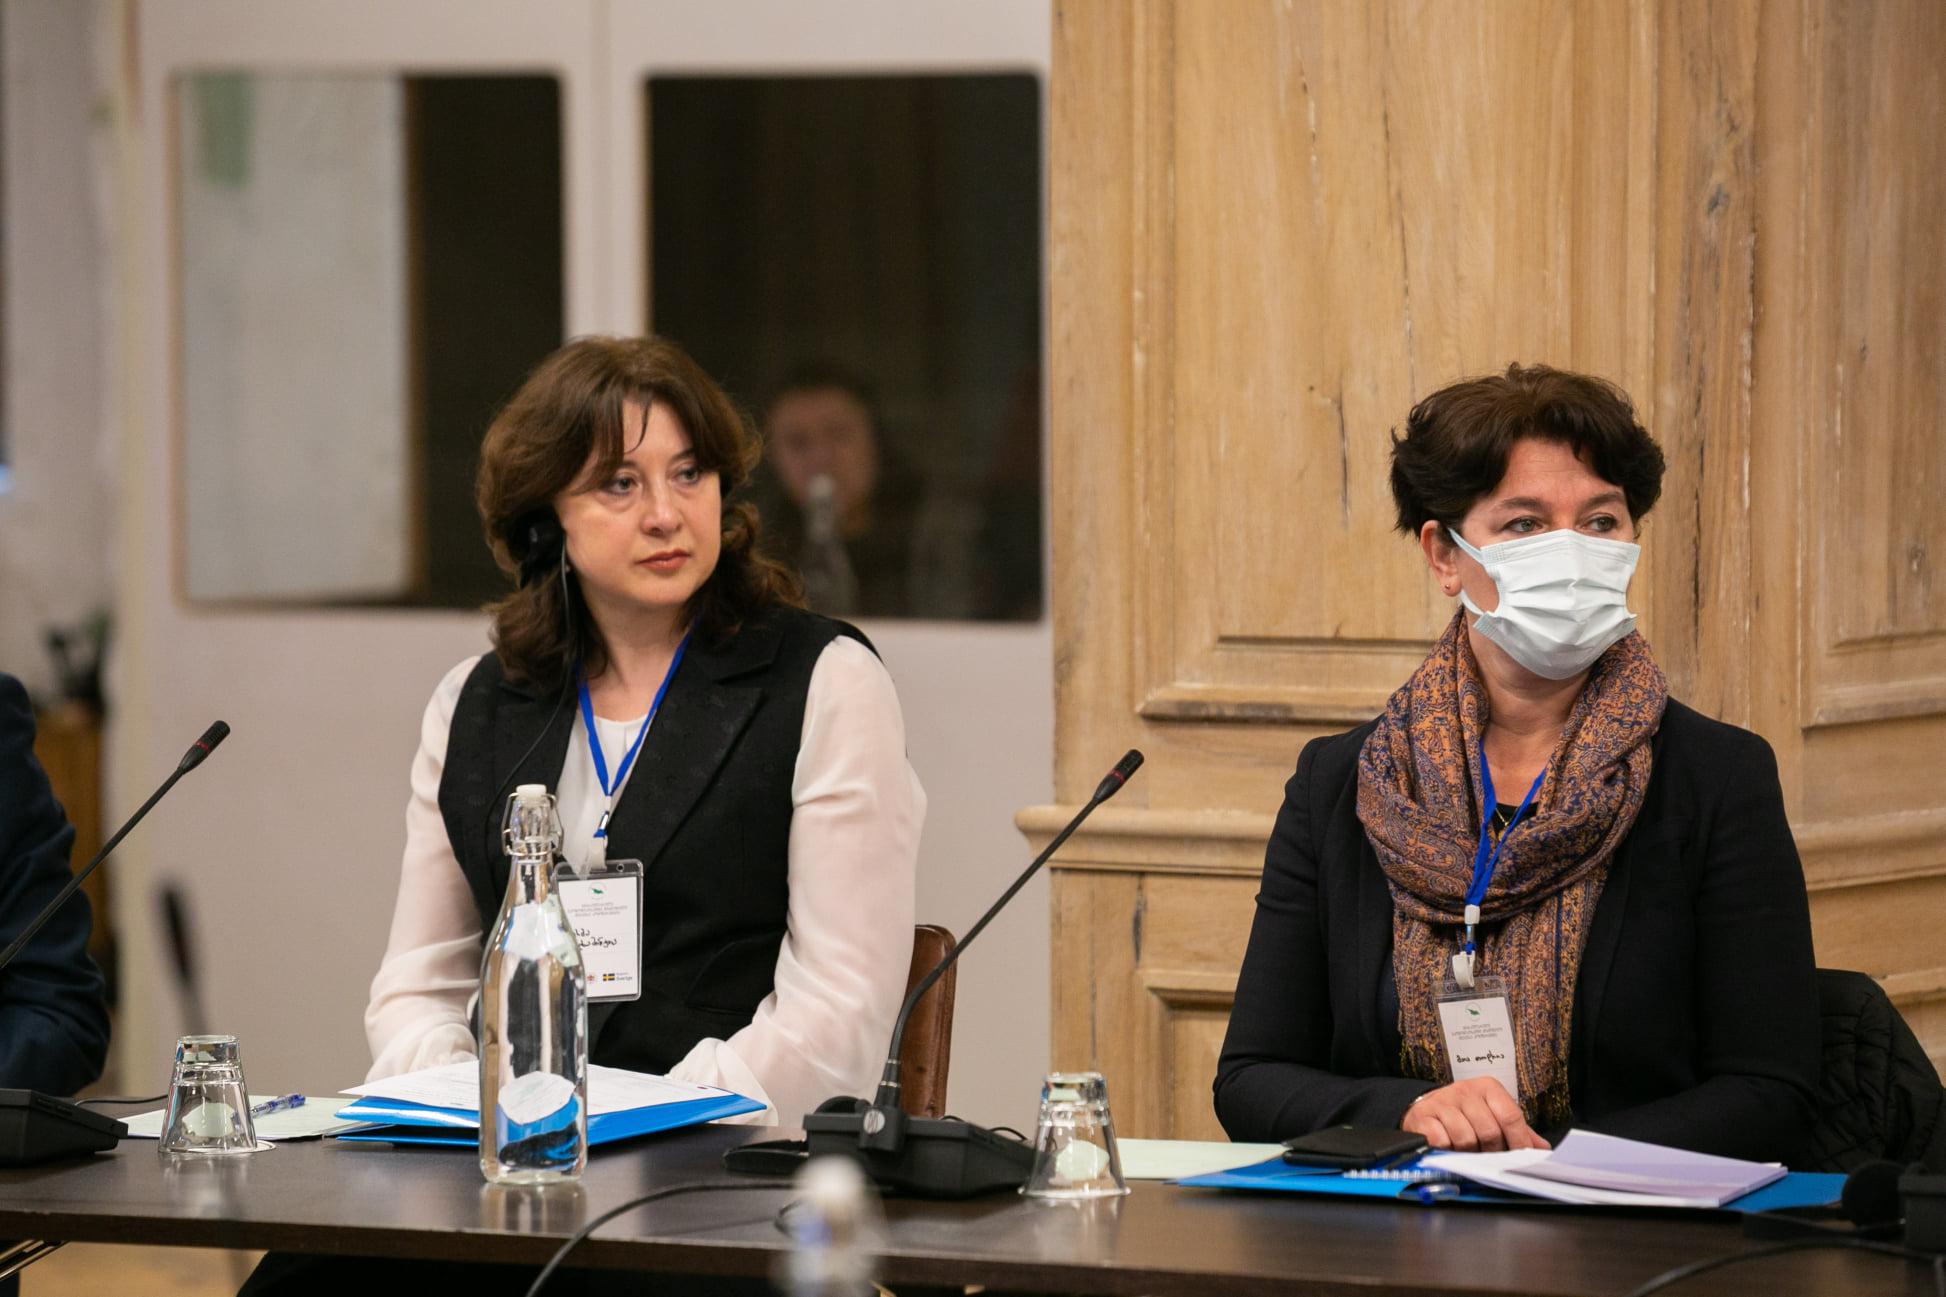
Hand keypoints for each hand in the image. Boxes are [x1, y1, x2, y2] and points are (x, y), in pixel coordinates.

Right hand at [1401, 1077, 1549, 1151]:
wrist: (1426, 1108)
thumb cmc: (1465, 1115)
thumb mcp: (1492, 1115)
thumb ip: (1517, 1130)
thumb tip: (1541, 1148)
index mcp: (1487, 1087)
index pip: (1510, 1115)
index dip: (1519, 1141)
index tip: (1521, 1158)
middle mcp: (1465, 1090)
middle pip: (1489, 1131)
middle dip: (1492, 1152)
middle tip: (1489, 1158)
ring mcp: (1443, 1101)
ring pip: (1466, 1139)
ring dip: (1468, 1153)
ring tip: (1467, 1153)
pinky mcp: (1423, 1115)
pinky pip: (1442, 1141)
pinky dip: (1448, 1150)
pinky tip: (1448, 1148)